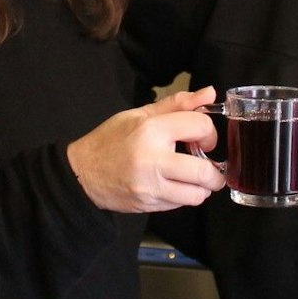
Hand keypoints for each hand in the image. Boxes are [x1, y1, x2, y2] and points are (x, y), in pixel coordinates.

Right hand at [66, 87, 225, 212]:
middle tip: (209, 166)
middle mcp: (153, 160)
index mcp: (152, 131)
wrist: (82, 173)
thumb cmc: (110, 140)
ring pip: (196, 195)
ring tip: (193, 179)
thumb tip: (209, 94)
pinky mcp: (148, 204)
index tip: (202, 139)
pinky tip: (174, 185)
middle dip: (214, 171)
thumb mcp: (140, 115)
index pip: (200, 127)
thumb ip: (177, 105)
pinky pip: (180, 204)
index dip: (209, 133)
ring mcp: (150, 186)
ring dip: (202, 187)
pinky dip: (183, 196)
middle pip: (204, 171)